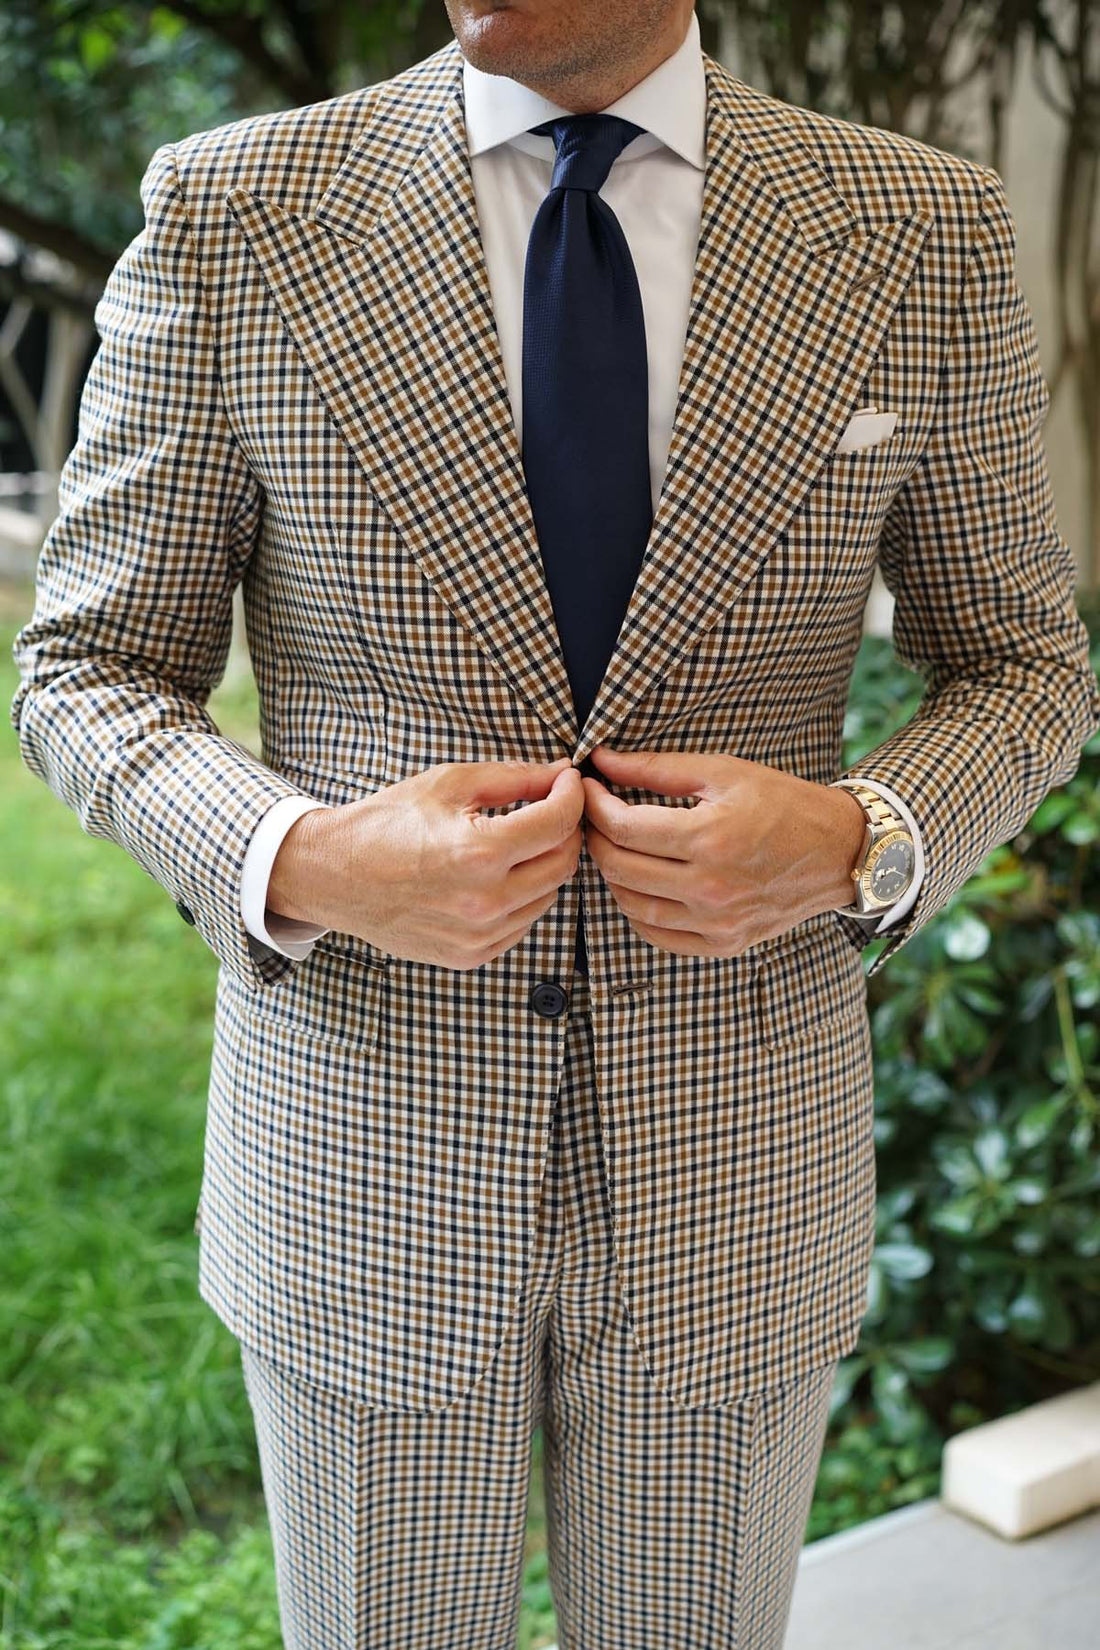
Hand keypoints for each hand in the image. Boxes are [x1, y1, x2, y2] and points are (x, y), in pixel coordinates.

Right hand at [267, 756, 584, 968]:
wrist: (333, 875)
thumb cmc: (386, 823)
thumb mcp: (449, 784)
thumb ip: (514, 778)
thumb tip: (559, 774)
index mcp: (479, 852)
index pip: (559, 822)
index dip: (571, 794)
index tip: (567, 781)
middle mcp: (484, 901)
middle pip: (563, 862)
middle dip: (564, 828)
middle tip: (549, 807)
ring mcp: (478, 935)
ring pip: (548, 895)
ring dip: (545, 864)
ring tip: (518, 841)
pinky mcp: (471, 956)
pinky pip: (523, 924)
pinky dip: (523, 897)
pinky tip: (498, 875)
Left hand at [580, 745, 867, 957]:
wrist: (839, 852)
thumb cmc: (784, 804)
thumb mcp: (723, 772)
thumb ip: (656, 768)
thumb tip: (602, 760)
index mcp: (710, 838)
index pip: (622, 827)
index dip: (594, 805)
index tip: (589, 788)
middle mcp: (710, 886)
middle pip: (618, 866)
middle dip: (595, 836)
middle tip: (594, 815)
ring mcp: (716, 921)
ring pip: (630, 904)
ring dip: (612, 874)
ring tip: (616, 847)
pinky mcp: (723, 943)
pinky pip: (657, 934)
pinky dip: (637, 910)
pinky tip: (640, 884)